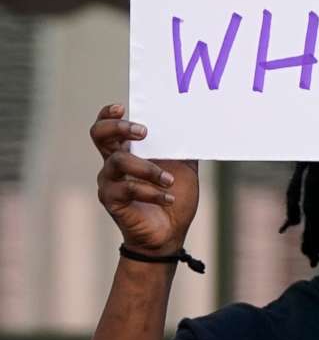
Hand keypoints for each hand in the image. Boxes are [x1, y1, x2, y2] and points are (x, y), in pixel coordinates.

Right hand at [89, 105, 198, 257]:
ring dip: (148, 168)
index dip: (109, 115)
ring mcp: (110, 181)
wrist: (169, 233)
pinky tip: (168, 198)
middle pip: (99, 135)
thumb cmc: (174, 196)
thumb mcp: (183, 167)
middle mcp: (113, 162)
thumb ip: (183, 147)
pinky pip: (128, 189)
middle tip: (144, 133)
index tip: (123, 107)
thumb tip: (197, 123)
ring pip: (118, 161)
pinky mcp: (112, 200)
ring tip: (169, 180)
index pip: (108, 126)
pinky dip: (152, 192)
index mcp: (128, 150)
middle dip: (119, 128)